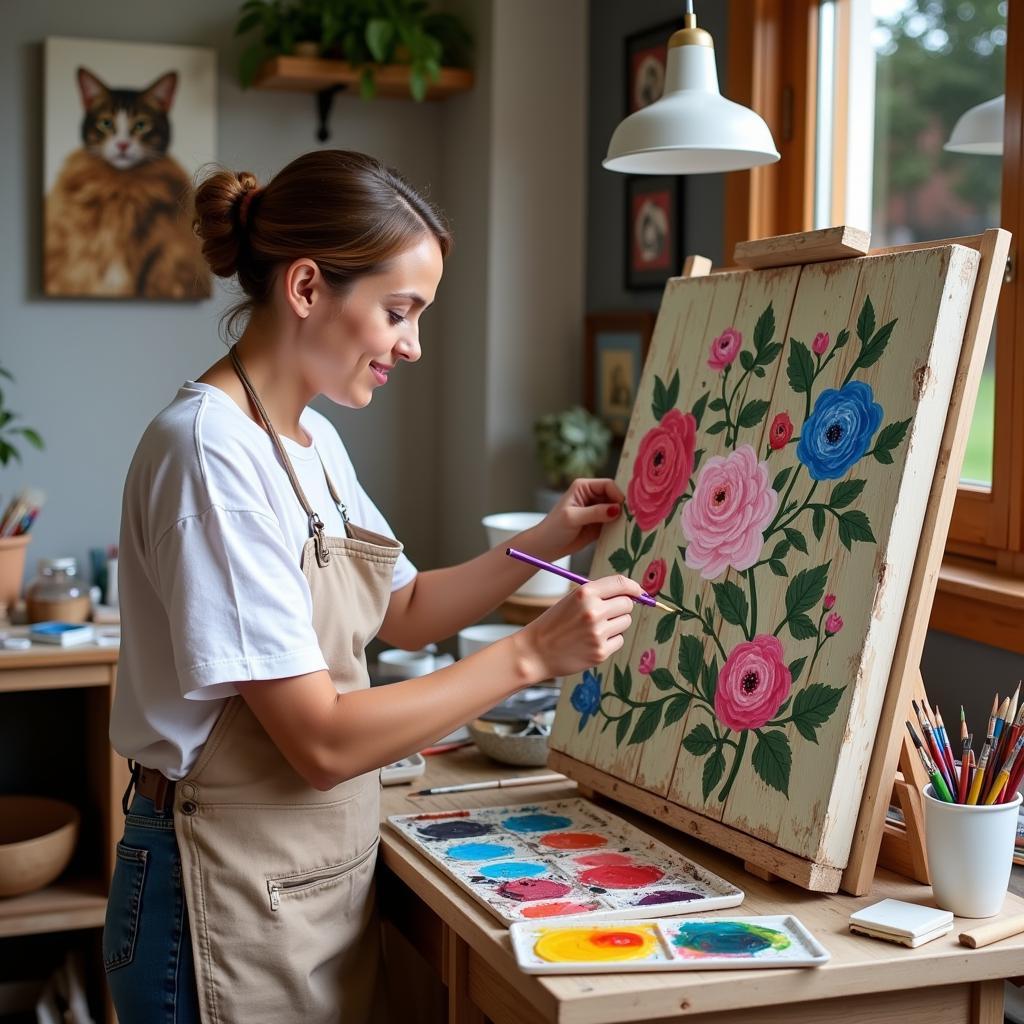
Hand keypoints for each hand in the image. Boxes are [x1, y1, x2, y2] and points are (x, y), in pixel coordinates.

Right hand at [513, 575, 641, 679]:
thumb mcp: (572, 599)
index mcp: (585, 593)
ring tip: (596, 628)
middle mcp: (593, 611)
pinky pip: (619, 640)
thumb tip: (631, 593)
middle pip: (627, 604)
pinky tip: (592, 641)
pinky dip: (610, 640)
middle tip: (608, 613)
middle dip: (622, 607)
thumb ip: (599, 594)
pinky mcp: (600, 652)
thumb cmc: (554, 624)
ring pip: (626, 622)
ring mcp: (598, 633)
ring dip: (616, 624)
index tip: (638, 591)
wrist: (535, 651)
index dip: (634, 587)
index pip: (621, 583)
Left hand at [524, 479, 624, 558]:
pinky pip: (615, 523)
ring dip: (623, 517)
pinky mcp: (600, 524)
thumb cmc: (553, 529)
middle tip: (631, 518)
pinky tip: (623, 533)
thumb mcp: (572, 518)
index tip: (623, 508)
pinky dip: (619, 527)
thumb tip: (616, 509)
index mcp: (584, 487)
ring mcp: (597, 510)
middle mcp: (592, 496)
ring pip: (617, 510)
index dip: (617, 494)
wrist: (546, 548)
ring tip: (629, 526)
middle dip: (623, 506)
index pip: (608, 485)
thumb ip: (595, 512)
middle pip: (615, 496)